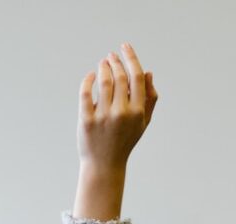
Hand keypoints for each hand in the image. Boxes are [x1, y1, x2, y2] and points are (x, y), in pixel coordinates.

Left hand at [73, 43, 157, 220]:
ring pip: (103, 82)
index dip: (131, 58)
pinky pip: (85, 93)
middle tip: (111, 56)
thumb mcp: (142, 122)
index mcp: (137, 112)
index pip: (136, 77)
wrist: (105, 164)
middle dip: (115, 62)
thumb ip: (149, 98)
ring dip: (102, 68)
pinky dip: (88, 79)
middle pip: (119, 77)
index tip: (124, 47)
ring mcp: (103, 117)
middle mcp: (121, 113)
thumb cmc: (125, 140)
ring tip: (102, 64)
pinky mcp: (87, 120)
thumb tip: (148, 73)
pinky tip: (90, 75)